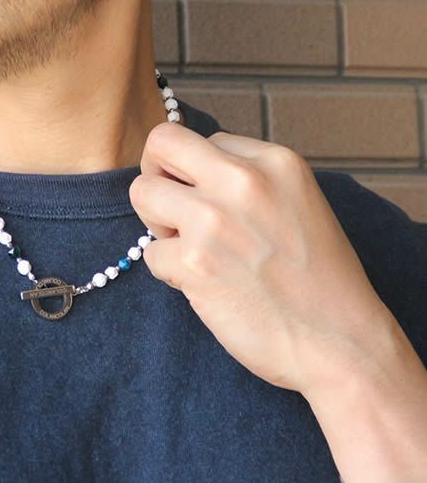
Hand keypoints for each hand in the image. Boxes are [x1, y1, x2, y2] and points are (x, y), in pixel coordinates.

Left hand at [128, 122, 396, 398]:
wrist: (340, 342)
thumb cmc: (321, 282)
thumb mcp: (300, 204)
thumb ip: (251, 182)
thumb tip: (193, 178)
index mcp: (275, 161)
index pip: (203, 141)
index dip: (197, 175)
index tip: (213, 205)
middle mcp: (243, 180)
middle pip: (161, 145)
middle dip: (157, 177)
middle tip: (174, 213)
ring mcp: (215, 219)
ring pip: (142, 194)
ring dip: (158, 225)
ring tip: (192, 250)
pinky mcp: (195, 263)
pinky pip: (149, 252)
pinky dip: (168, 271)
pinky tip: (204, 285)